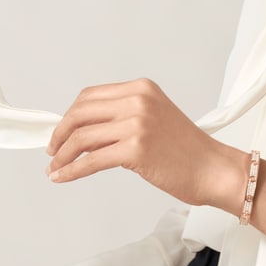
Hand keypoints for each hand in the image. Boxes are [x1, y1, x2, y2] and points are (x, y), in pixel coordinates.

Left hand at [45, 78, 247, 211]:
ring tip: (55, 168)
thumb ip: (121, 119)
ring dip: (62, 155)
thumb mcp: (153, 120)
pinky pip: (91, 160)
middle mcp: (138, 100)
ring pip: (82, 137)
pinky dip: (71, 170)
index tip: (61, 131)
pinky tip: (63, 177)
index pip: (90, 96)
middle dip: (60, 134)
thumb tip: (82, 133)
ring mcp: (137, 123)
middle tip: (52, 150)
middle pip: (80, 113)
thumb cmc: (187, 150)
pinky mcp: (136, 149)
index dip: (69, 115)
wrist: (213, 169)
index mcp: (141, 88)